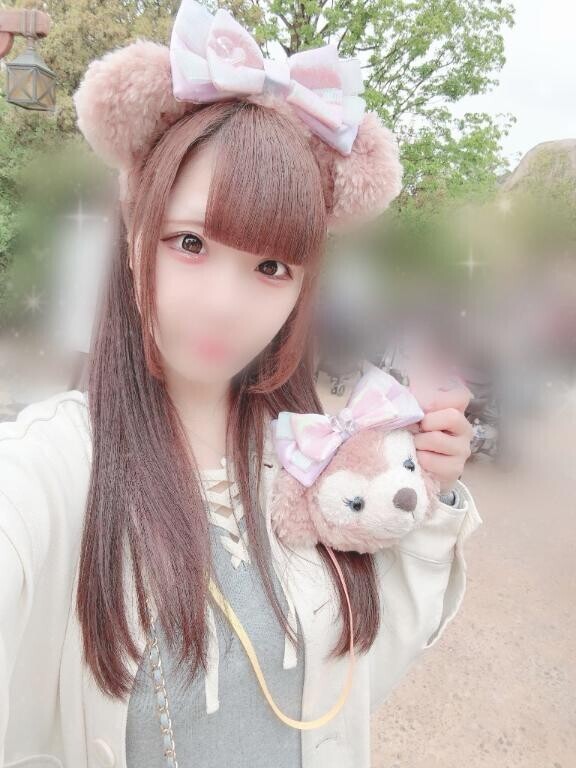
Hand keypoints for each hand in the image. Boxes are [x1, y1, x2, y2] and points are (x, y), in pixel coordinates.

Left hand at [406, 373, 473, 493]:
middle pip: (453, 417)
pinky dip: (419, 458)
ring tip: (414, 444)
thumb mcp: (414, 413)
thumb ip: (416, 396)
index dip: (439, 398)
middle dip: (427, 421)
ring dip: (418, 441)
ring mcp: (462, 450)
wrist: (415, 468)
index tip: (422, 406)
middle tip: (415, 428)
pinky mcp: (454, 469)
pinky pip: (432, 460)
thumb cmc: (415, 435)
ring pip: (438, 439)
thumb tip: (413, 376)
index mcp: (455, 411)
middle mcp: (464, 429)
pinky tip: (417, 459)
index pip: (461, 396)